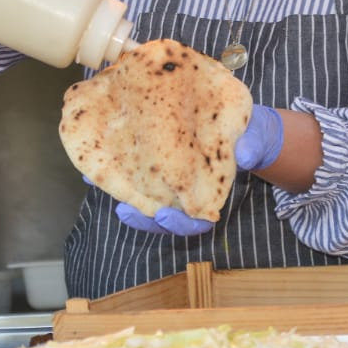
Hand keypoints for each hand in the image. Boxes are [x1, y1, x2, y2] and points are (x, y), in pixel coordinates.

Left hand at [102, 107, 285, 236]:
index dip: (180, 224)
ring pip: (141, 197)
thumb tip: (244, 154)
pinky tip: (92, 165)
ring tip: (99, 185)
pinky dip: (112, 172)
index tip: (166, 216)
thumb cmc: (247, 137)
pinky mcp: (151, 163)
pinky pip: (130, 174)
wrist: (236, 123)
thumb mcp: (255, 141)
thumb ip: (251, 148)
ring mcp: (166, 181)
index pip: (194, 221)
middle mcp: (184, 194)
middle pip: (161, 216)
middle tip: (126, 211)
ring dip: (120, 194)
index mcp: (209, 197)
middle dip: (143, 218)